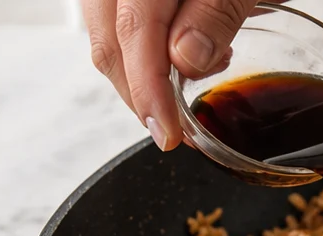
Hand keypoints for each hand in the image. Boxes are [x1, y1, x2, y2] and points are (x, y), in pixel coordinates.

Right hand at [82, 0, 251, 150]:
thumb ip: (215, 12)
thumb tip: (183, 61)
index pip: (132, 33)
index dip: (148, 92)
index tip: (168, 135)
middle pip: (108, 40)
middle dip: (141, 94)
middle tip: (177, 129)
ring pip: (106, 32)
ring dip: (142, 74)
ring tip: (190, 80)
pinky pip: (118, 17)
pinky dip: (143, 48)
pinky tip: (182, 53)